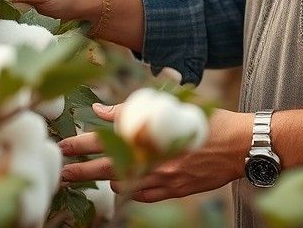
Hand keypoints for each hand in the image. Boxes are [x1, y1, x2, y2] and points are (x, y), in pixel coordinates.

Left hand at [59, 103, 250, 201]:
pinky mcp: (173, 191)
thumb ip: (132, 109)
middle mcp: (152, 159)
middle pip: (106, 166)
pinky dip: (131, 188)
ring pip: (123, 183)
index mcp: (149, 135)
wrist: (240, 145)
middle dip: (81, 170)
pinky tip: (126, 182)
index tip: (63, 146)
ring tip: (97, 172)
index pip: (104, 139)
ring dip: (109, 177)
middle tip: (63, 172)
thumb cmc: (207, 120)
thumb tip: (101, 110)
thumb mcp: (170, 106)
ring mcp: (162, 179)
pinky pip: (141, 195)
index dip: (80, 143)